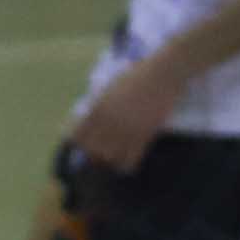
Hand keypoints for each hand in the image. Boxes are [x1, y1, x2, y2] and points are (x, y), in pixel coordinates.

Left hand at [69, 45, 192, 170]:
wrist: (162, 74)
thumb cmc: (136, 76)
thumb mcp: (109, 88)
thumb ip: (98, 105)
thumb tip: (90, 123)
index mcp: (96, 109)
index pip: (77, 137)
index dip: (81, 143)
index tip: (87, 144)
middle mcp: (107, 122)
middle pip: (91, 151)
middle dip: (94, 155)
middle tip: (101, 153)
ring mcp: (125, 130)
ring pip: (109, 159)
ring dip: (109, 161)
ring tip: (114, 158)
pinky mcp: (143, 136)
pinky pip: (129, 160)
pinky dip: (126, 165)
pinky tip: (127, 162)